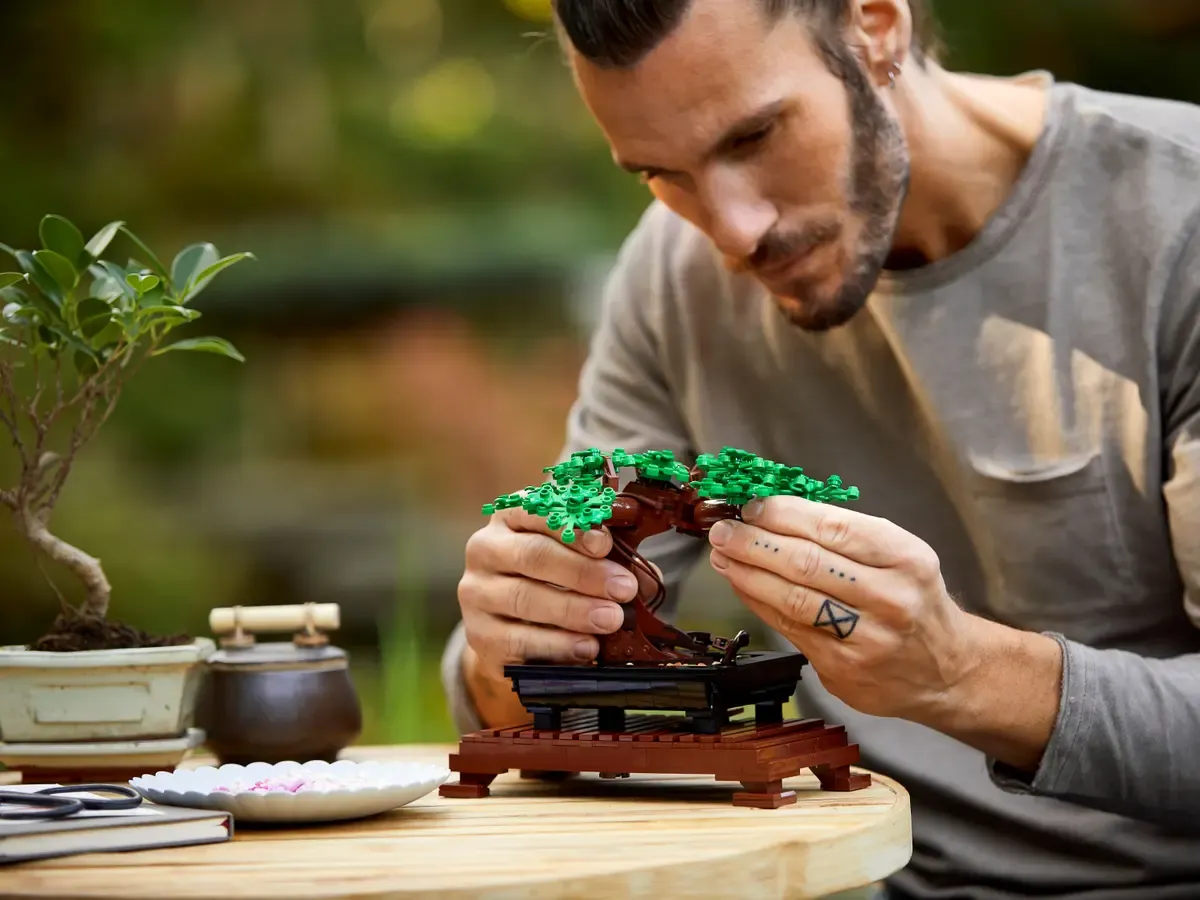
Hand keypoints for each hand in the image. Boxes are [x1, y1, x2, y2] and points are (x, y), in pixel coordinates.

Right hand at [457, 507, 642, 725]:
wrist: (512, 629)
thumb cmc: (553, 580)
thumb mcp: (577, 557)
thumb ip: (608, 557)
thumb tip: (644, 576)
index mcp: (510, 517)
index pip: (535, 510)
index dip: (572, 526)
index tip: (605, 543)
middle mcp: (485, 549)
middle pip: (532, 555)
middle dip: (583, 572)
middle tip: (623, 588)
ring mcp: (476, 593)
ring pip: (524, 598)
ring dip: (574, 610)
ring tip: (612, 619)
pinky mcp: (479, 635)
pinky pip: (518, 640)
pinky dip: (558, 645)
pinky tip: (587, 647)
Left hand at [706, 495, 976, 721]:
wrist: (946, 669)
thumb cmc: (912, 600)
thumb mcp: (898, 555)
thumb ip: (842, 535)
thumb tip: (773, 513)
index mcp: (906, 558)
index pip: (833, 528)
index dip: (784, 515)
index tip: (753, 506)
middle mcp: (890, 598)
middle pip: (807, 563)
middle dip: (755, 543)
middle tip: (724, 531)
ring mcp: (867, 638)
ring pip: (793, 599)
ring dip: (748, 574)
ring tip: (724, 556)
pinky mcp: (844, 669)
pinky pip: (790, 628)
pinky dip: (760, 603)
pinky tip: (744, 585)